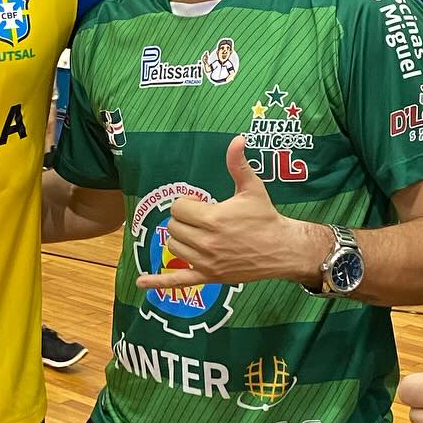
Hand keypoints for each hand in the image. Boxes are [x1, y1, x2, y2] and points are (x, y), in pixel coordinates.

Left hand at [135, 136, 325, 290]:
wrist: (282, 249)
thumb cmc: (265, 217)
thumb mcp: (252, 188)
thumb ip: (238, 164)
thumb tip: (237, 139)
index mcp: (212, 218)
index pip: (178, 207)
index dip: (187, 203)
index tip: (200, 203)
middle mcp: (205, 242)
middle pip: (174, 226)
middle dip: (183, 220)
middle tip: (201, 219)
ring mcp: (206, 262)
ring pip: (173, 247)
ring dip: (180, 238)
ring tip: (198, 234)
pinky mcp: (209, 277)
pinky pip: (178, 281)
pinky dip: (158, 283)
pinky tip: (141, 282)